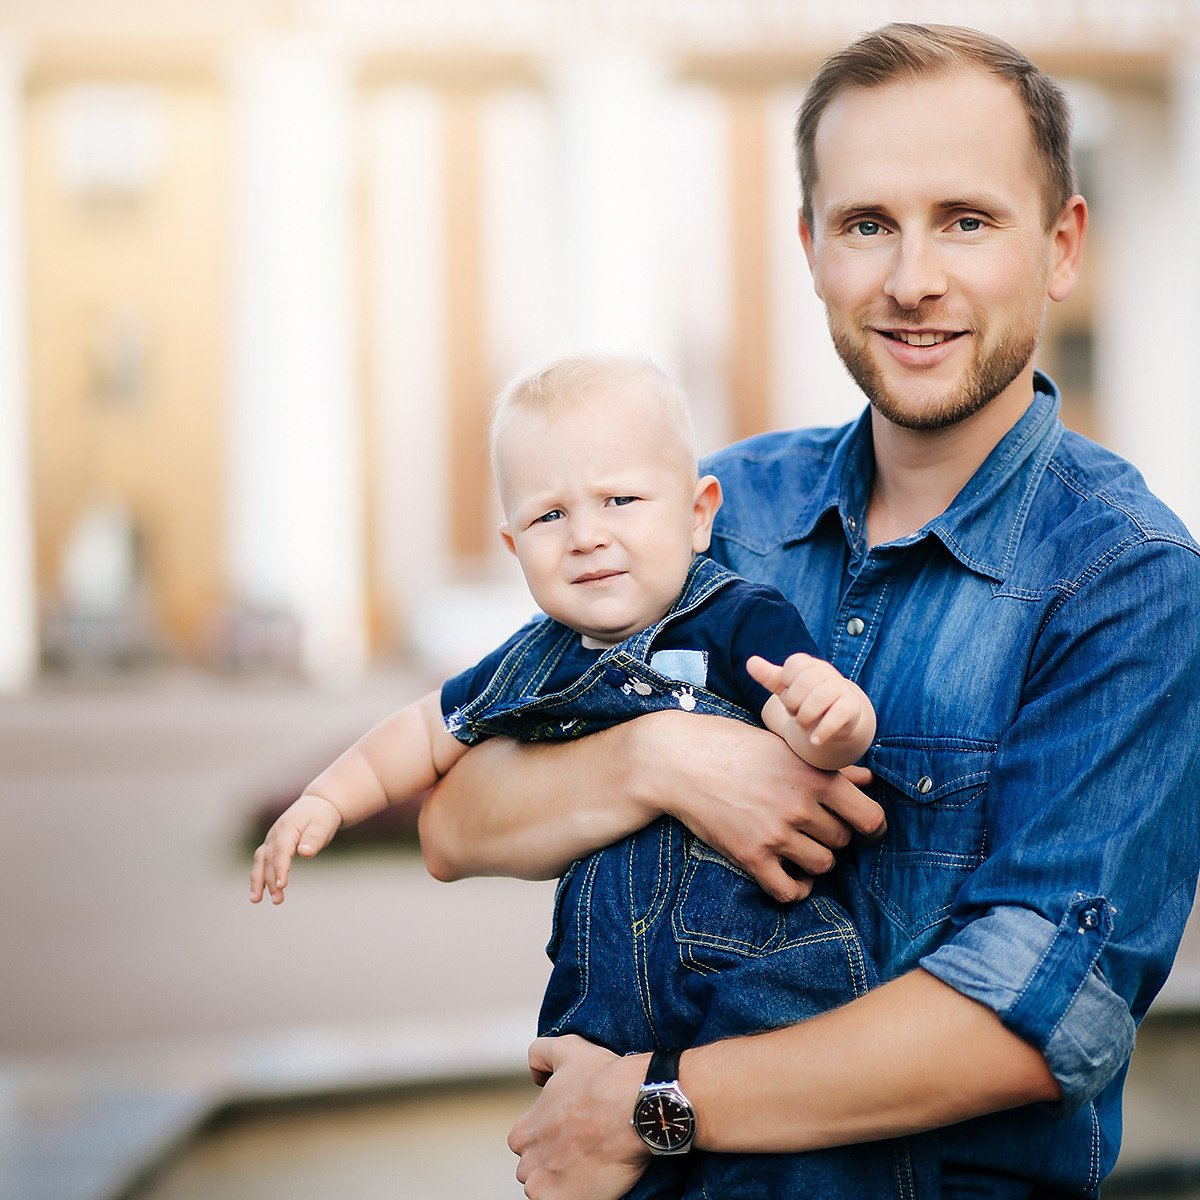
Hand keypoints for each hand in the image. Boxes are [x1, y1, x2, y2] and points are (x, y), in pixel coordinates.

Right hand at [249, 793, 341, 903]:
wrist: (317, 805)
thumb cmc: (322, 816)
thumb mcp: (323, 825)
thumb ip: (314, 838)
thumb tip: (304, 852)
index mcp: (288, 828)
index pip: (281, 850)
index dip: (280, 868)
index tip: (282, 885)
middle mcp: (275, 834)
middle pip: (269, 859)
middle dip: (270, 880)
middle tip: (278, 900)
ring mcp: (271, 840)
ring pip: (260, 861)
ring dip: (258, 881)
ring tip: (256, 900)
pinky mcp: (271, 846)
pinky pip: (261, 862)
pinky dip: (258, 876)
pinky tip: (258, 893)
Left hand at [509, 1036, 649, 1199]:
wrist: (634, 1107)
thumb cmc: (603, 1079)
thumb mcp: (566, 1048)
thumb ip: (539, 1054)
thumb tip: (535, 1075)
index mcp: (524, 1131)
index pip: (524, 1141)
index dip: (547, 1135)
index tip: (569, 1130)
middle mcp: (529, 1161)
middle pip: (533, 1168)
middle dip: (551, 1160)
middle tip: (581, 1148)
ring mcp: (546, 1186)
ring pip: (546, 1189)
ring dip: (561, 1181)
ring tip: (588, 1165)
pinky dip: (574, 1195)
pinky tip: (592, 1180)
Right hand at [630, 711, 882, 902]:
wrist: (680, 761)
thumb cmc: (734, 746)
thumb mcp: (785, 747)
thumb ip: (830, 767)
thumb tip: (868, 778)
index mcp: (814, 776)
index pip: (869, 817)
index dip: (872, 827)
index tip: (866, 831)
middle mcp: (800, 806)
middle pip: (842, 841)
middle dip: (832, 836)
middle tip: (814, 827)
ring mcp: (775, 834)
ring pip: (822, 865)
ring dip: (814, 859)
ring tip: (799, 846)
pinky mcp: (750, 856)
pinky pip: (789, 890)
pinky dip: (795, 888)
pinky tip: (790, 875)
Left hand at [747, 653, 871, 749]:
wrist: (837, 718)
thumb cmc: (805, 699)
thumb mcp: (786, 689)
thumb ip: (768, 677)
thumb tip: (750, 662)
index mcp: (809, 664)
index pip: (793, 665)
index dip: (786, 684)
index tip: (788, 696)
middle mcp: (827, 672)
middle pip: (805, 681)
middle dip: (793, 702)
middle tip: (795, 714)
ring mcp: (841, 689)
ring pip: (820, 697)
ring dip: (805, 716)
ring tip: (803, 725)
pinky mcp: (851, 708)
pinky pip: (838, 715)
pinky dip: (822, 730)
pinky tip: (814, 740)